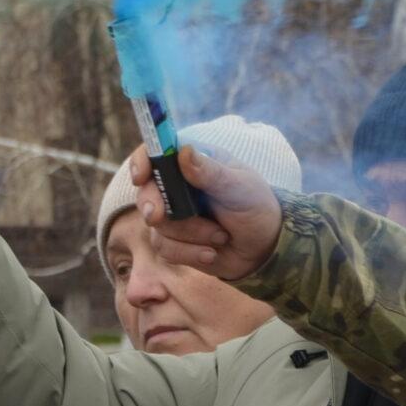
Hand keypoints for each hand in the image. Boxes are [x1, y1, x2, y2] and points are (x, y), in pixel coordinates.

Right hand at [138, 143, 281, 280]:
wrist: (265, 248)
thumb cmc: (256, 206)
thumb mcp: (239, 186)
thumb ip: (211, 171)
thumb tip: (184, 152)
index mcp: (193, 161)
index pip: (155, 152)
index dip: (142, 161)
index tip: (141, 177)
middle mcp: (178, 185)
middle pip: (146, 191)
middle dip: (153, 205)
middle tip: (158, 216)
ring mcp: (174, 214)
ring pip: (157, 225)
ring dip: (190, 234)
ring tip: (221, 236)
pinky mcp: (174, 241)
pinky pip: (165, 248)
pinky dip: (189, 253)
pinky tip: (212, 254)